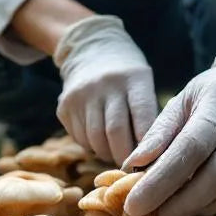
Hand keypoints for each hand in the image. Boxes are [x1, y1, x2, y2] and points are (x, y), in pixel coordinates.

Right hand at [53, 15, 157, 164]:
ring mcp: (81, 94)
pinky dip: (92, 147)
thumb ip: (148, 115)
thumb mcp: (144, 83)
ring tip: (116, 154)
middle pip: (115, 132)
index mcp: (133, 77)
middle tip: (131, 165)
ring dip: (108, 154)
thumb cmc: (127, 76)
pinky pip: (80, 138)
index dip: (146, 143)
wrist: (91, 49)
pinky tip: (100, 141)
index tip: (150, 160)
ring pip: (95, 139)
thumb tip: (150, 157)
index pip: (142, 115)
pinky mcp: (64, 105)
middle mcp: (105, 84)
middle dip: (125, 156)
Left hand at [122, 47, 215, 215]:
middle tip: (159, 214)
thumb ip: (158, 134)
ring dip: (205, 207)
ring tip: (185, 204)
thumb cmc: (211, 99)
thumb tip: (133, 167)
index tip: (135, 204)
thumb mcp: (182, 104)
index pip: (191, 148)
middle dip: (183, 203)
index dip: (161, 181)